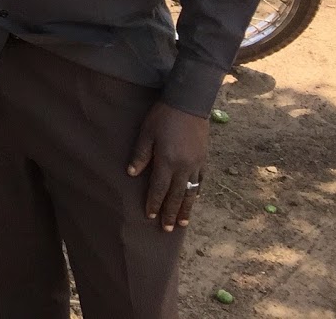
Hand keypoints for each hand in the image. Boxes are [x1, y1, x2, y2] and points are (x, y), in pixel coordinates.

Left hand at [126, 101, 209, 230]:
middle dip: (171, 213)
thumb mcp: (146, 133)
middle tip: (167, 230)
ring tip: (183, 223)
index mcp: (167, 161)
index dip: (154, 203)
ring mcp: (196, 164)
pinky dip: (196, 193)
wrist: (189, 104)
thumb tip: (131, 174)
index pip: (159, 189)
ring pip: (190, 192)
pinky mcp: (203, 159)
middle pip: (176, 195)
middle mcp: (184, 167)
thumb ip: (140, 154)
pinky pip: (200, 182)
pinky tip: (193, 200)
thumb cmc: (163, 116)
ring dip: (186, 208)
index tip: (150, 217)